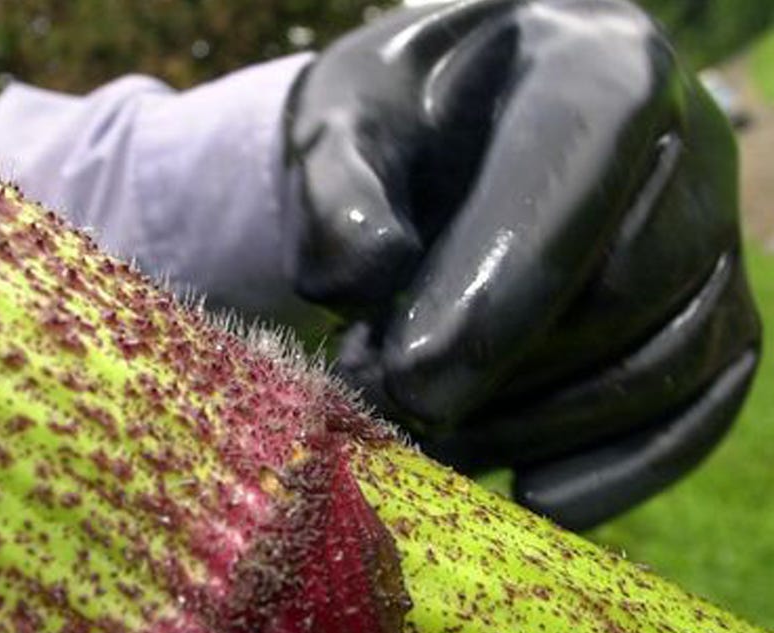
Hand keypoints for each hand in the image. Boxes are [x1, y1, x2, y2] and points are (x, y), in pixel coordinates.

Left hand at [283, 0, 761, 529]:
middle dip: (500, 366)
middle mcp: (687, 141)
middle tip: (384, 397)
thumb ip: (334, 190)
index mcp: (595, 60)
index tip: (408, 375)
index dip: (496, 282)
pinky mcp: (714, 315)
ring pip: (660, 357)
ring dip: (536, 422)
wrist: (442, 146)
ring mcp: (712, 235)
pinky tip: (534, 495)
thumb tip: (369, 276)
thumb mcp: (337, 122)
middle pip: (623, 283)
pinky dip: (621, 466)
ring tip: (423, 434)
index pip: (573, 168)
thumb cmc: (392, 125)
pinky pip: (698, 406)